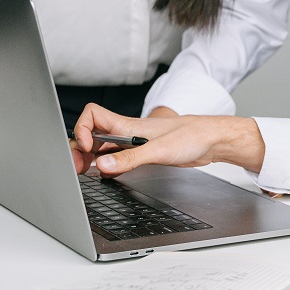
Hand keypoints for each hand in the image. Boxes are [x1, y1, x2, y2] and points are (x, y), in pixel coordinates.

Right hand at [71, 102, 265, 176]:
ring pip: (102, 147)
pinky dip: (107, 165)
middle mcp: (127, 132)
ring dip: (90, 158)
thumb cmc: (191, 136)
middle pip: (92, 134)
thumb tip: (103, 166)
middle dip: (79, 148)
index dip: (83, 129)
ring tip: (84, 172)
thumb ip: (130, 158)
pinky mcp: (142, 153)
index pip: (92, 116)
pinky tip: (106, 174)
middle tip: (77, 167)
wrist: (212, 140)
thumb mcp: (159, 150)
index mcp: (127, 125)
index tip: (87, 149)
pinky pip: (116, 157)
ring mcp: (133, 143)